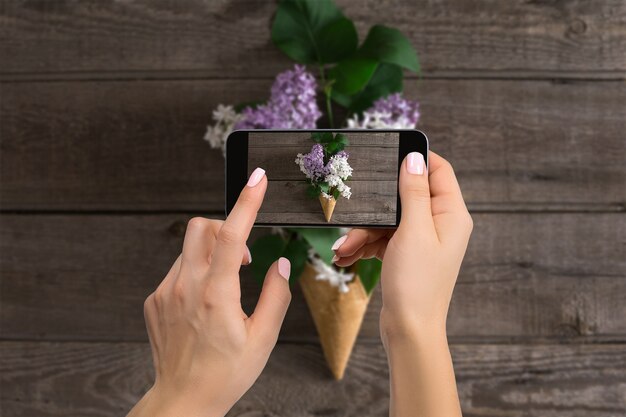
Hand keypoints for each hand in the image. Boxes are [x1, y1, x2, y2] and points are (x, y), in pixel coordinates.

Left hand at [128, 168, 291, 416]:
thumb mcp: (263, 338)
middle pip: (201, 227)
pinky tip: (204, 303)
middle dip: (225, 228)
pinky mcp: (154, 299)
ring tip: (224, 288)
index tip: (257, 178)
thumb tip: (279, 264)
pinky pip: (177, 269)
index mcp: (216, 296)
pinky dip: (195, 272)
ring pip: (189, 248)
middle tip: (243, 258)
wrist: (183, 399)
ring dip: (212, 254)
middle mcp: (185, 287)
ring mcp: (165, 292)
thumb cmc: (226, 372)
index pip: (233, 235)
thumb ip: (276, 296)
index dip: (247, 201)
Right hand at [331, 151, 470, 416]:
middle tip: (355, 212)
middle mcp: (440, 224)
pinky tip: (346, 254)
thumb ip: (413, 191)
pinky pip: (383, 238)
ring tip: (344, 247)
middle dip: (376, 207)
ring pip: (389, 219)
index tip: (389, 152)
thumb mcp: (412, 230)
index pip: (439, 171)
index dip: (417, 158)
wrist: (409, 330)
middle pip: (406, 196)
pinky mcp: (406, 254)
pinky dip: (365, 244)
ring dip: (364, 230)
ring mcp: (423, 240)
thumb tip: (414, 158)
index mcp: (451, 214)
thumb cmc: (417, 284)